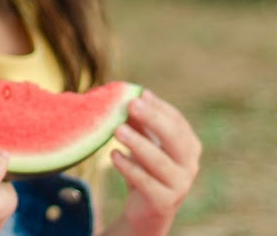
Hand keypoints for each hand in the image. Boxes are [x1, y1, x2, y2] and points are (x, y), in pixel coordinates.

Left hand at [108, 90, 200, 235]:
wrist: (146, 210)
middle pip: (175, 139)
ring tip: (117, 129)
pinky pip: (146, 182)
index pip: (177, 121)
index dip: (158, 107)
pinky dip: (129, 168)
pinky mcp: (164, 202)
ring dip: (138, 143)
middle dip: (153, 119)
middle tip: (131, 104)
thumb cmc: (145, 168)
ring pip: (160, 162)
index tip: (139, 94)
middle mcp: (190, 164)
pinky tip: (114, 155)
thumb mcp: (143, 142)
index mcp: (188, 146)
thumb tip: (129, 93)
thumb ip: (139, 121)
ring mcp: (179, 185)